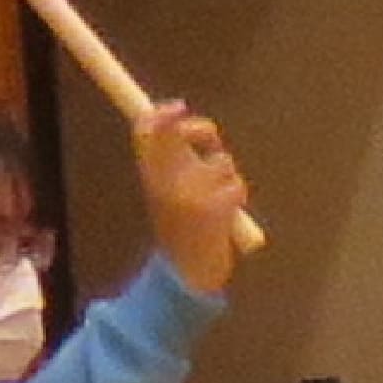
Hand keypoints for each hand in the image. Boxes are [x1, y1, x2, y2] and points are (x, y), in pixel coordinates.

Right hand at [133, 98, 256, 288]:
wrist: (186, 275)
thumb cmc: (180, 231)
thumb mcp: (165, 195)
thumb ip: (172, 162)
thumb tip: (186, 125)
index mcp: (150, 178)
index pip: (146, 133)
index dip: (162, 114)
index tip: (176, 107)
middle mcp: (166, 183)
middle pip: (182, 134)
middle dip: (200, 131)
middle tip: (208, 137)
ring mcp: (190, 194)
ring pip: (220, 161)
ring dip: (225, 175)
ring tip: (217, 200)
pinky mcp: (214, 207)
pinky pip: (236, 184)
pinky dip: (236, 196)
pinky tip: (226, 216)